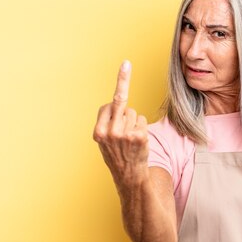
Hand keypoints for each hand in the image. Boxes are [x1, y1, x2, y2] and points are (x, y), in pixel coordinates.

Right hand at [93, 61, 148, 183]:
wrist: (129, 177)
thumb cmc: (117, 154)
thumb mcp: (104, 139)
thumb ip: (107, 120)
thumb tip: (117, 98)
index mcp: (99, 131)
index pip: (110, 102)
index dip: (121, 83)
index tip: (125, 64)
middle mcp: (110, 132)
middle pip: (121, 102)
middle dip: (124, 93)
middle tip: (126, 77)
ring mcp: (125, 134)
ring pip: (134, 113)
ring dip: (134, 122)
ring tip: (130, 140)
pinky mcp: (139, 137)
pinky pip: (142, 120)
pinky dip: (142, 128)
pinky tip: (138, 142)